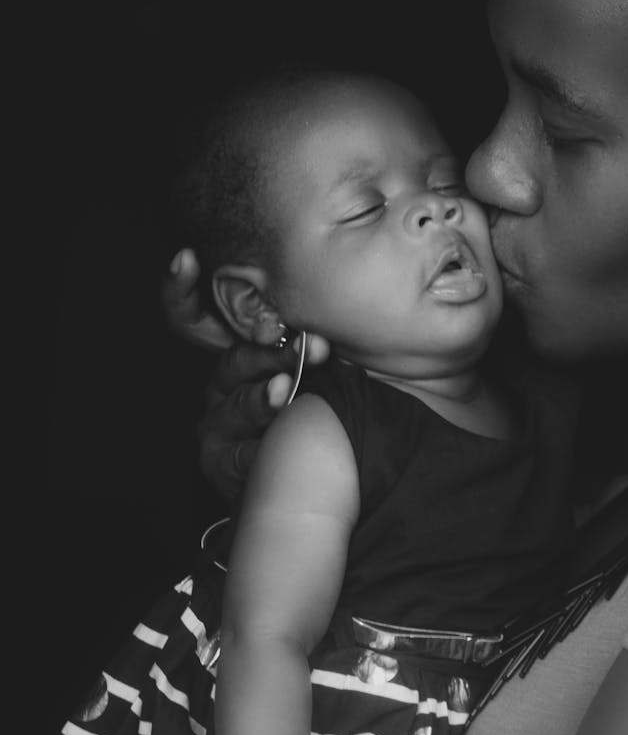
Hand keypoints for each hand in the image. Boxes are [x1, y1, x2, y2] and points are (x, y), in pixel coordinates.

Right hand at [163, 248, 330, 501]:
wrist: (315, 475)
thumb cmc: (321, 408)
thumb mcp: (319, 363)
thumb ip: (314, 330)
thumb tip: (338, 276)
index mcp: (239, 353)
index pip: (193, 315)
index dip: (181, 289)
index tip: (184, 259)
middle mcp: (222, 384)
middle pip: (233, 361)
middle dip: (270, 353)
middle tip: (307, 346)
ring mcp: (219, 422)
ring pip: (237, 404)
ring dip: (262, 398)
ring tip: (284, 392)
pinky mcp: (222, 462)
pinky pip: (241, 454)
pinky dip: (258, 448)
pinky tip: (268, 446)